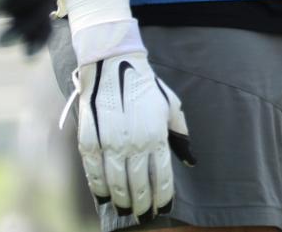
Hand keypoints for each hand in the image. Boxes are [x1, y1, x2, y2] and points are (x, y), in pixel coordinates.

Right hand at [68, 50, 194, 218]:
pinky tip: (105, 199)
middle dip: (143, 205)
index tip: (163, 209)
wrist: (114, 66)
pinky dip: (99, 190)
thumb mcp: (171, 106)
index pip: (161, 177)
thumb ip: (181, 135)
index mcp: (156, 135)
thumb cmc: (146, 87)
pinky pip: (94, 175)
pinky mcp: (89, 142)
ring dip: (122, 202)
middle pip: (138, 186)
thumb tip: (192, 160)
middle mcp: (133, 143)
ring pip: (116, 185)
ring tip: (127, 212)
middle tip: (145, 216)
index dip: (163, 197)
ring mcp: (110, 144)